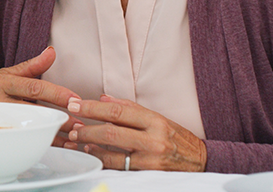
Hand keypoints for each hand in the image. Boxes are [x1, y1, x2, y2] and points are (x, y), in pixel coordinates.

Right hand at [0, 47, 81, 146]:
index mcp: (3, 82)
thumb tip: (52, 52)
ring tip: (70, 140)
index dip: (56, 94)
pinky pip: (17, 139)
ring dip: (50, 135)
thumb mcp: (5, 72)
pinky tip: (50, 146)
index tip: (75, 99)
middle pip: (33, 110)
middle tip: (80, 126)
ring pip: (26, 128)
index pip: (34, 87)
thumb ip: (32, 66)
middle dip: (57, 119)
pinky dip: (35, 143)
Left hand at [64, 95, 206, 171]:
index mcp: (155, 119)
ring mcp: (152, 158)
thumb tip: (103, 98)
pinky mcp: (149, 174)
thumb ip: (130, 108)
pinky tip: (93, 154)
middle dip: (87, 128)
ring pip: (113, 152)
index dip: (92, 107)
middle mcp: (154, 138)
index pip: (117, 111)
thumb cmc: (176, 137)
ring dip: (91, 146)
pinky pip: (121, 167)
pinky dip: (103, 160)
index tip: (75, 104)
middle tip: (71, 125)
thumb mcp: (157, 117)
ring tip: (77, 140)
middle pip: (112, 131)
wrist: (201, 162)